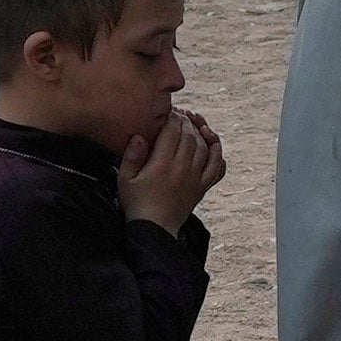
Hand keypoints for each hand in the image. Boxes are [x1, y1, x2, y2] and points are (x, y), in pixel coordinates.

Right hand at [120, 106, 226, 230]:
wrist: (155, 230)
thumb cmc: (136, 203)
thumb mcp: (124, 179)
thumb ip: (131, 155)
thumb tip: (139, 135)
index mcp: (162, 164)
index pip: (173, 130)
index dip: (172, 117)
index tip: (168, 111)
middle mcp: (181, 168)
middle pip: (189, 135)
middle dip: (185, 121)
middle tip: (179, 114)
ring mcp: (195, 178)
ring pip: (204, 147)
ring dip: (200, 132)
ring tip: (192, 124)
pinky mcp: (202, 187)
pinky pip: (216, 166)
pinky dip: (217, 152)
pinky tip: (212, 143)